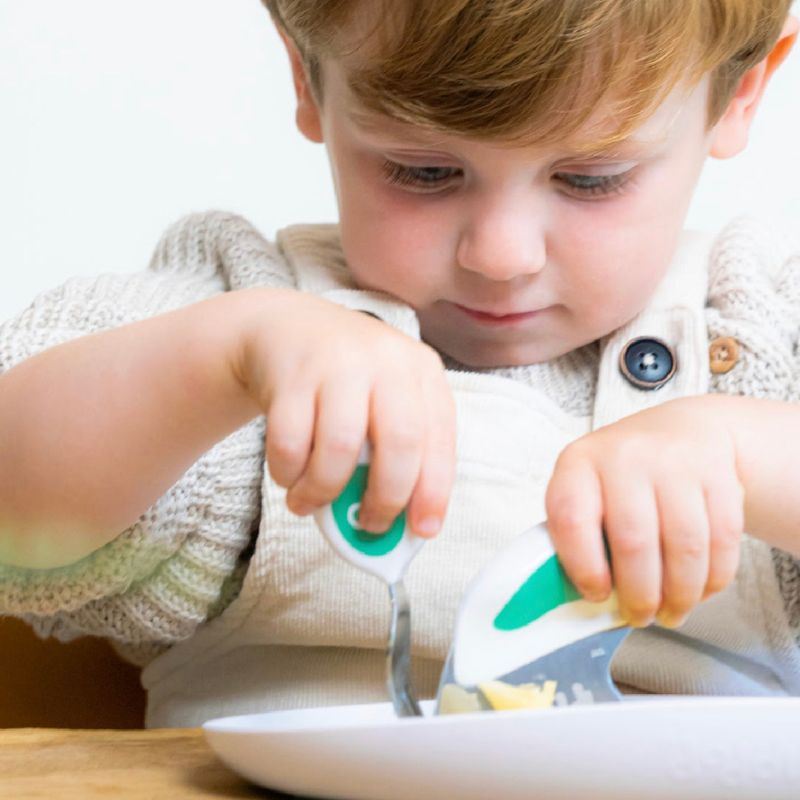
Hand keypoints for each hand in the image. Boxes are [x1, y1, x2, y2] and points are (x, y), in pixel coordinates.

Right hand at [233, 287, 455, 537]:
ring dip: (324, 492)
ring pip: (340, 448)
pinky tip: (288, 477)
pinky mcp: (291, 373)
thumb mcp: (384, 401)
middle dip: (386, 499)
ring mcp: (338, 363)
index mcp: (422, 370)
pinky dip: (287, 474)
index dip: (435, 490)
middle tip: (370, 526)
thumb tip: (399, 528)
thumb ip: (398, 452)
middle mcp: (387, 360)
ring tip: (310, 503)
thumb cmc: (347, 382)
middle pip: (400, 443)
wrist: (286, 328)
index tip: (423, 530)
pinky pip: (290, 442)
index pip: (440, 438)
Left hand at [544, 396, 744, 627]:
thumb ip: (580, 534)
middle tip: (639, 616)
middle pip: (633, 542)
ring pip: (684, 547)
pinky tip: (700, 590)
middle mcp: (625, 456)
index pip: (571, 518)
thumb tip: (583, 599)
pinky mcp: (719, 475)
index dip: (583, 567)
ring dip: (680, 595)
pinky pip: (722, 541)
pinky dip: (712, 578)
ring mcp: (675, 462)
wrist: (683, 430)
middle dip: (639, 595)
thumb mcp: (588, 488)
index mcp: (579, 463)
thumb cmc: (623, 474)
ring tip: (671, 612)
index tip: (596, 595)